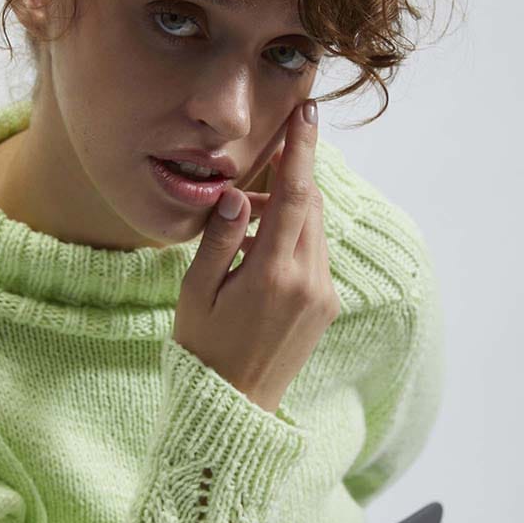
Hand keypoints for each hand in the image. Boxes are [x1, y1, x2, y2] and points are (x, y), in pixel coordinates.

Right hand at [173, 100, 340, 413]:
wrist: (234, 409)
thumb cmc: (204, 351)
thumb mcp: (197, 294)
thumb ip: (219, 240)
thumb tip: (237, 196)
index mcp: (274, 275)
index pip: (297, 196)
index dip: (302, 150)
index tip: (307, 113)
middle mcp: (309, 282)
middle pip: (310, 206)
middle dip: (288, 180)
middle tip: (247, 184)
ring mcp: (323, 295)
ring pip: (315, 230)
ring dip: (288, 213)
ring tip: (242, 226)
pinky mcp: (326, 306)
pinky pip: (315, 255)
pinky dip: (293, 239)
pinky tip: (258, 254)